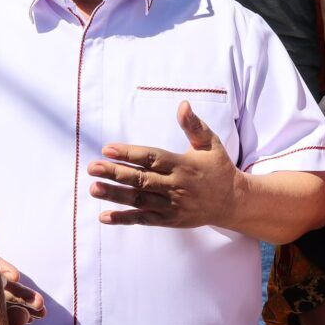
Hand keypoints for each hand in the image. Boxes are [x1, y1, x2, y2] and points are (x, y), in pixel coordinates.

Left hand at [88, 101, 242, 228]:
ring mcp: (171, 205)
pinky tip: (104, 216)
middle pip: (141, 179)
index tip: (108, 149)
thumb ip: (194, 126)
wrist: (233, 202)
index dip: (129, 154)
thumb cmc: (218, 168)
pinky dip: (124, 218)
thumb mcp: (210, 143)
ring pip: (139, 200)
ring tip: (93, 188)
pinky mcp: (169, 220)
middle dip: (115, 173)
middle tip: (92, 167)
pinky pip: (144, 220)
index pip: (152, 158)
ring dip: (115, 195)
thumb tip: (183, 105)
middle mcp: (175, 186)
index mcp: (183, 165)